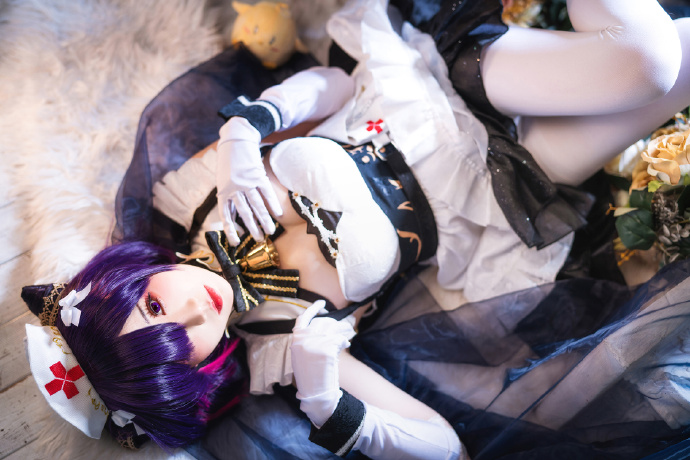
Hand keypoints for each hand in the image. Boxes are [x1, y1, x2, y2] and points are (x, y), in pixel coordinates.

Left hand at [216, 117, 282, 244]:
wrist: (235, 141)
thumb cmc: (228, 164)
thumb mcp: (223, 181)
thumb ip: (229, 197)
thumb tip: (236, 217)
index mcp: (223, 191)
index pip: (226, 215)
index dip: (231, 229)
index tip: (236, 242)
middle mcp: (234, 189)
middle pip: (245, 212)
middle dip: (252, 228)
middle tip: (259, 239)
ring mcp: (247, 182)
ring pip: (257, 205)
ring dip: (265, 219)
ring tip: (270, 231)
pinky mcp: (258, 175)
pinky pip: (266, 192)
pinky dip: (272, 203)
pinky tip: (278, 213)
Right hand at [291, 300, 355, 426]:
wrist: (315, 391)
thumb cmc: (310, 374)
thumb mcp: (303, 353)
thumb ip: (310, 337)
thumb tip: (327, 323)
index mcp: (296, 339)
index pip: (304, 318)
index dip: (313, 308)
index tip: (322, 303)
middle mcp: (304, 338)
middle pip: (323, 322)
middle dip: (336, 323)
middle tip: (346, 326)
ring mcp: (315, 343)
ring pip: (334, 328)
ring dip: (344, 330)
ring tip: (349, 333)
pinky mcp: (327, 349)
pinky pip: (340, 339)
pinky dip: (345, 341)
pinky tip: (346, 345)